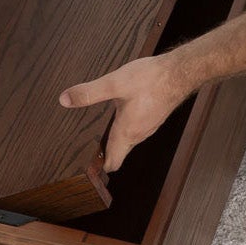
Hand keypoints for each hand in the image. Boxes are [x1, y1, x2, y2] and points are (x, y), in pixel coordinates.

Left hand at [59, 54, 192, 172]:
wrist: (180, 73)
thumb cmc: (150, 79)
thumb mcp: (114, 83)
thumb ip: (89, 93)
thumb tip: (65, 99)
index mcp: (127, 131)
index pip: (113, 161)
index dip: (99, 168)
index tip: (87, 171)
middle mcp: (139, 133)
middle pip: (120, 152)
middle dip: (105, 156)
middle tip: (88, 156)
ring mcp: (148, 126)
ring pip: (129, 142)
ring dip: (116, 143)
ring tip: (101, 141)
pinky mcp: (154, 117)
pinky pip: (137, 131)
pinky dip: (126, 131)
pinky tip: (121, 119)